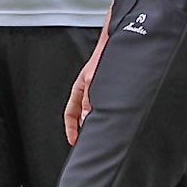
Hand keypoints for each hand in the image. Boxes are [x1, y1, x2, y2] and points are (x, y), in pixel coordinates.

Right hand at [64, 30, 109, 144]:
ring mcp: (98, 89)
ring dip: (98, 120)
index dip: (71, 128)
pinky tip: (115, 117)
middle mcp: (87, 90)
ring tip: (103, 131)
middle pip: (82, 114)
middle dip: (85, 127)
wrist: (116, 45)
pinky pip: (105, 104)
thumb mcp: (93, 82)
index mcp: (79, 89)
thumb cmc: (103, 57)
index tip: (74, 141)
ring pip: (95, 110)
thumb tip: (87, 119)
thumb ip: (90, 101)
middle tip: (90, 140)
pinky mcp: (110, 88)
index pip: (71, 113)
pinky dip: (108, 112)